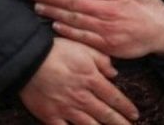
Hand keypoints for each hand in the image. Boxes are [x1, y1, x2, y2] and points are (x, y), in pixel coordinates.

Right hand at [19, 37, 138, 124]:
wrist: (28, 59)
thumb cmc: (56, 50)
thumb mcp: (84, 47)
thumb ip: (102, 60)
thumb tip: (114, 73)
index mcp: (91, 79)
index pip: (114, 97)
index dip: (126, 107)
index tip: (135, 114)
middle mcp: (82, 97)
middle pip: (106, 114)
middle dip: (120, 123)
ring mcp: (66, 109)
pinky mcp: (50, 116)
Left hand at [31, 0, 163, 58]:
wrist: (162, 32)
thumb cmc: (149, 5)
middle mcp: (110, 10)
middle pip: (75, 2)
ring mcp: (108, 29)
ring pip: (75, 19)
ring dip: (54, 12)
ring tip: (39, 6)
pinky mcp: (107, 44)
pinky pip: (83, 37)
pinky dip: (67, 31)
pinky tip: (54, 25)